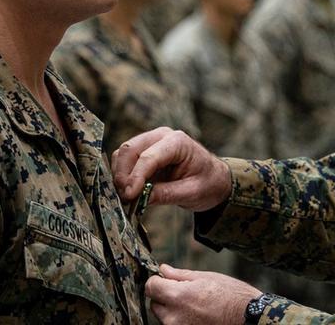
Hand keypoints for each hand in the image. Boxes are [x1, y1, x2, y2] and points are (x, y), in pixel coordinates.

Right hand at [112, 127, 231, 211]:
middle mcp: (162, 136)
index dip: (136, 176)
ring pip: (124, 153)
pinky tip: (128, 191)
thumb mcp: (192, 193)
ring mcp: (151, 141)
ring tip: (126, 197)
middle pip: (130, 150)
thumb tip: (138, 198)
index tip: (129, 195)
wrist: (214, 179)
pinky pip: (125, 160)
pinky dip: (123, 174)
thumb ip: (166, 194)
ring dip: (120, 175)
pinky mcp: (144, 151)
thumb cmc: (208, 183)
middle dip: (123, 175)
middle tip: (124, 198)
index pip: (149, 156)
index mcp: (178, 142)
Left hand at [147, 264, 261, 324]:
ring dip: (174, 310)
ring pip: (165, 318)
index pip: (150, 287)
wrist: (249, 319)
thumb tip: (163, 270)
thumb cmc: (231, 295)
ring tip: (196, 306)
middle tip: (186, 292)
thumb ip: (180, 275)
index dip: (157, 281)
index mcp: (177, 297)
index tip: (166, 279)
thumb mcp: (206, 277)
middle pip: (155, 304)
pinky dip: (182, 320)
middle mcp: (173, 318)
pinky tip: (199, 316)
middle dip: (165, 297)